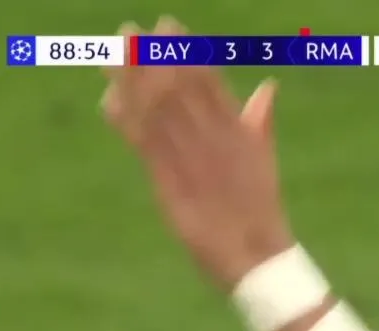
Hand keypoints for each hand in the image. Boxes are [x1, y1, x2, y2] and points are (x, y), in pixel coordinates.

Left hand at [102, 17, 290, 290]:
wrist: (257, 255)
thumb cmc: (260, 211)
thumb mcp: (264, 159)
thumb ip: (260, 121)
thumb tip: (269, 86)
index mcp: (238, 131)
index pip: (210, 83)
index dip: (188, 54)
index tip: (170, 28)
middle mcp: (214, 139)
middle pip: (180, 90)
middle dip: (155, 58)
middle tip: (133, 31)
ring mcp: (192, 159)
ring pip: (158, 112)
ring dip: (133, 81)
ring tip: (114, 52)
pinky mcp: (171, 182)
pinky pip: (145, 144)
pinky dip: (127, 120)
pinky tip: (109, 99)